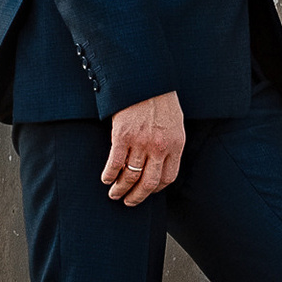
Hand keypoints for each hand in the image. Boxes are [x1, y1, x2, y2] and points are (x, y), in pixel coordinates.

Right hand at [102, 90, 185, 205]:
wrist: (145, 78)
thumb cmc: (160, 97)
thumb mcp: (175, 121)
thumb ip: (170, 142)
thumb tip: (162, 160)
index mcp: (175, 144)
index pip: (168, 178)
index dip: (157, 189)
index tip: (148, 192)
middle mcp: (159, 147)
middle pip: (149, 183)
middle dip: (138, 197)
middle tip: (129, 203)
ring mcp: (140, 142)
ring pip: (130, 176)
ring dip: (120, 189)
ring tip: (114, 194)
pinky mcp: (122, 136)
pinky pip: (115, 163)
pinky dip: (109, 175)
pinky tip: (106, 179)